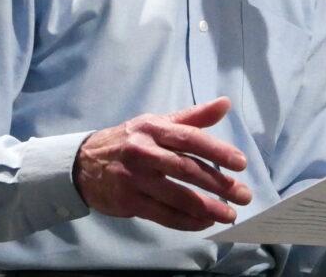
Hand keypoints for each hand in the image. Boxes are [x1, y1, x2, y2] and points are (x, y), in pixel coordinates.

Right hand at [72, 96, 250, 231]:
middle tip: (243, 194)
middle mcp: (143, 152)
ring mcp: (135, 179)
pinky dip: (186, 221)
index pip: (190, 139)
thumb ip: (193, 117)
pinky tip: (204, 222)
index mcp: (153, 129)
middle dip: (218, 184)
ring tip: (228, 214)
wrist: (83, 163)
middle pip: (187, 169)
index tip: (241, 163)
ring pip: (176, 195)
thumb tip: (225, 103)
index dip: (217, 151)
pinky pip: (163, 214)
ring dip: (206, 207)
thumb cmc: (129, 141)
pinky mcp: (128, 201)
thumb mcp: (156, 123)